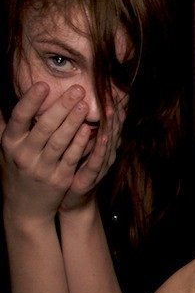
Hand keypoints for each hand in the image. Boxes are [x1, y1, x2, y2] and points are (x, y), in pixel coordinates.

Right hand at [0, 83, 89, 221]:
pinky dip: (80, 144)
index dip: (31, 101)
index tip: (43, 85)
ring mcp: (42, 168)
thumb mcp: (6, 148)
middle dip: (61, 106)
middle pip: (44, 127)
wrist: (25, 207)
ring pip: (59, 142)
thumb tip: (4, 95)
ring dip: (73, 122)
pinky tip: (89, 130)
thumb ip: (8, 124)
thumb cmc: (18, 170)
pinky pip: (71, 159)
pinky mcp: (59, 180)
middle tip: (77, 89)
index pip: (18, 118)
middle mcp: (23, 155)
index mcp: (9, 143)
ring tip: (85, 105)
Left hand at [60, 100, 124, 212]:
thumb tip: (72, 103)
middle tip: (114, 94)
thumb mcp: (75, 146)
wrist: (69, 201)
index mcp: (101, 145)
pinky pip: (97, 160)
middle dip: (114, 112)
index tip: (112, 89)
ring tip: (112, 110)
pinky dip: (100, 147)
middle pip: (113, 130)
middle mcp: (104, 154)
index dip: (112, 107)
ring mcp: (100, 166)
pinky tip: (101, 135)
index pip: (109, 123)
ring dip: (110, 126)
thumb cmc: (70, 170)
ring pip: (108, 143)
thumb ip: (77, 127)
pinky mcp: (91, 178)